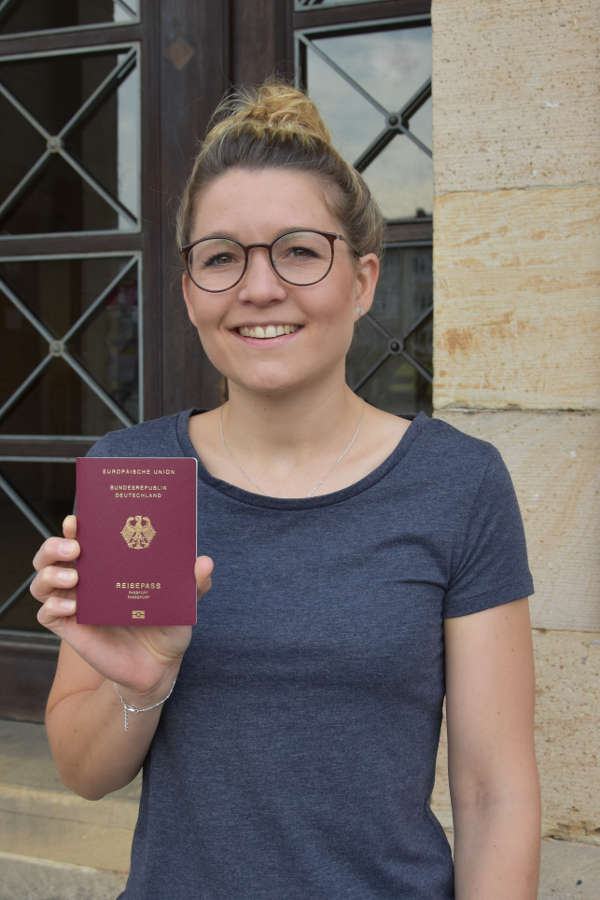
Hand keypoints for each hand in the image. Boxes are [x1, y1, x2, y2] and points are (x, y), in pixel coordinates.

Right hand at [31, 514, 213, 699]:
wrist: (159, 665)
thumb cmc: (168, 623)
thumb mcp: (184, 600)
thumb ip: (195, 581)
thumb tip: (203, 561)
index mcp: (109, 564)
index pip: (82, 537)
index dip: (74, 526)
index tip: (77, 520)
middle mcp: (87, 579)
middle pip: (51, 554)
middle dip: (54, 545)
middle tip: (76, 548)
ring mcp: (75, 603)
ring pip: (42, 580)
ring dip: (50, 573)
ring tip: (74, 577)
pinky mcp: (70, 628)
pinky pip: (47, 612)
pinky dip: (54, 605)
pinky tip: (72, 605)